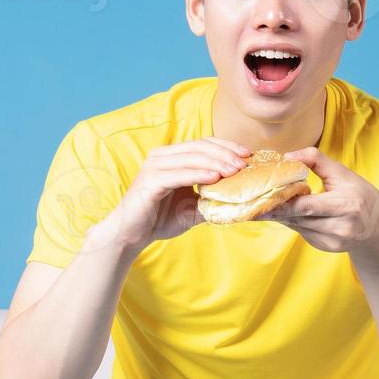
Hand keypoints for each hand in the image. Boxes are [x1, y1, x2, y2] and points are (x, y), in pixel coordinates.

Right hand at [109, 136, 252, 249]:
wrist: (130, 235)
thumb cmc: (159, 220)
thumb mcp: (192, 208)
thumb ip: (211, 199)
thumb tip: (240, 199)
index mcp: (171, 157)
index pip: (203, 144)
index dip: (226, 146)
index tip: (247, 154)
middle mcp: (161, 156)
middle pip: (199, 146)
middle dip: (225, 153)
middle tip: (244, 164)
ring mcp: (154, 166)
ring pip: (191, 157)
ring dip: (215, 162)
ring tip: (235, 170)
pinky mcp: (150, 180)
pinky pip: (179, 174)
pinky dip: (198, 174)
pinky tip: (215, 178)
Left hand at [252, 146, 378, 254]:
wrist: (378, 228)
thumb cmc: (360, 194)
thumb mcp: (343, 173)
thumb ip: (315, 159)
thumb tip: (287, 156)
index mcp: (346, 205)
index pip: (306, 206)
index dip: (281, 203)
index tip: (260, 197)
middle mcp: (340, 227)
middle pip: (297, 218)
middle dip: (272, 210)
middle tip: (249, 204)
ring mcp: (332, 241)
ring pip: (296, 225)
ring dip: (279, 215)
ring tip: (259, 205)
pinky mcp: (325, 247)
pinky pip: (301, 231)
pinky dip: (291, 220)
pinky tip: (282, 212)